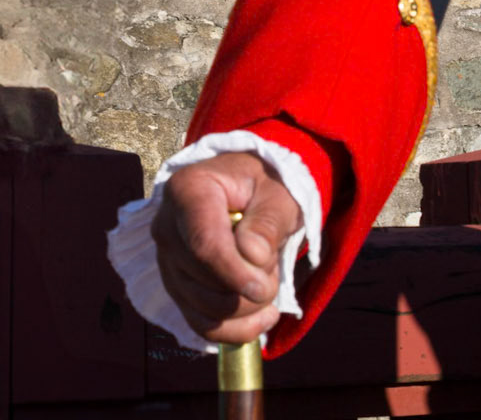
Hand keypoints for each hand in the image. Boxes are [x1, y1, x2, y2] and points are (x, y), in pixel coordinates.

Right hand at [151, 152, 302, 343]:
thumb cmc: (265, 185)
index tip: (263, 287)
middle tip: (274, 270)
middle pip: (205, 280)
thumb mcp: (278, 193)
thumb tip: (252, 255)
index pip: (203, 244)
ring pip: (203, 308)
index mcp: (189, 190)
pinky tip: (263, 319)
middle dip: (248, 289)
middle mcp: (167, 227)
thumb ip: (268, 221)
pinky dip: (235, 330)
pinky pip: (201, 324)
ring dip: (247, 307)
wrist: (251, 190)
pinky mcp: (177, 287)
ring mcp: (167, 261)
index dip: (234, 273)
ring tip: (269, 281)